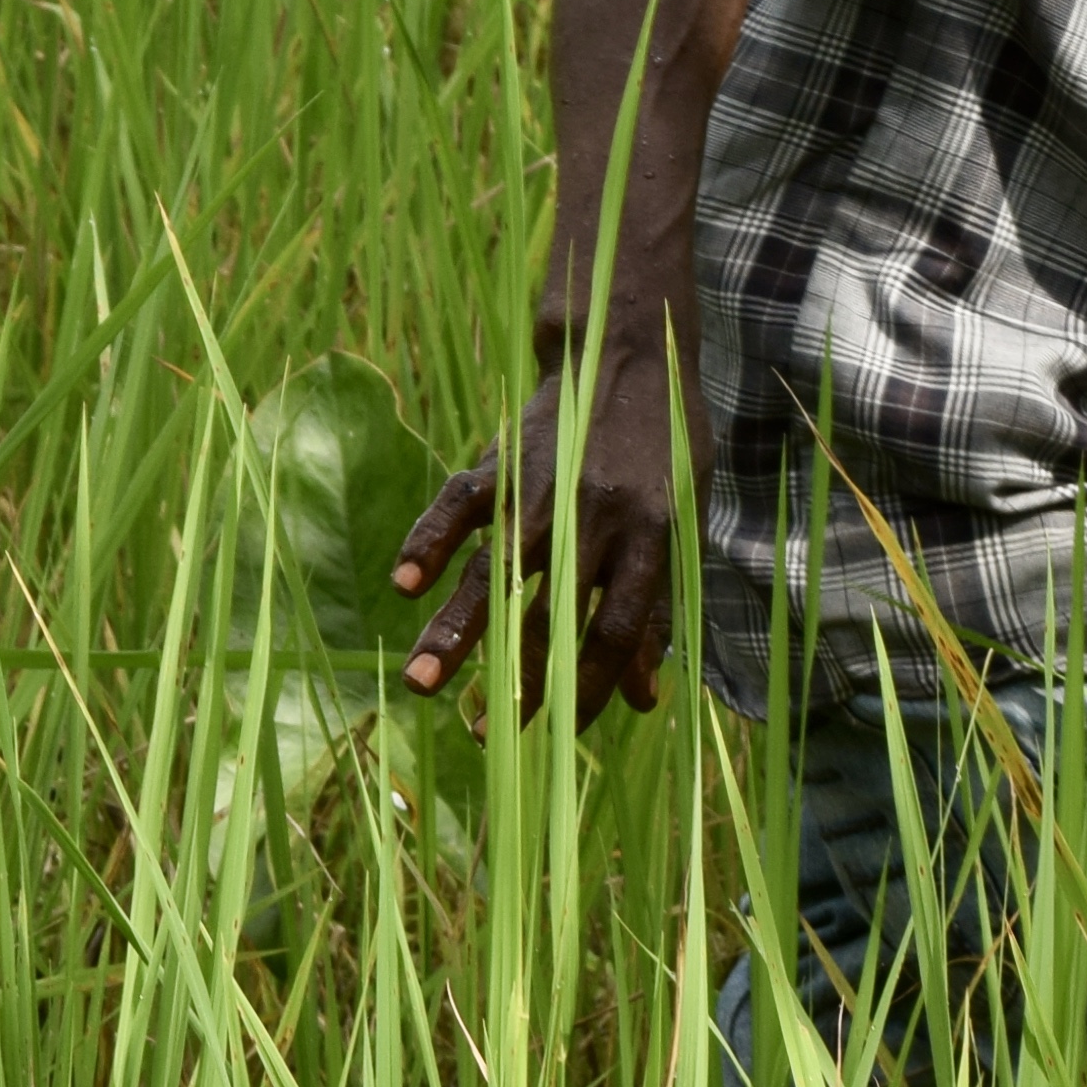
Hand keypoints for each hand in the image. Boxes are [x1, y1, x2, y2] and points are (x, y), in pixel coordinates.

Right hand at [388, 337, 690, 715]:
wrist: (628, 351)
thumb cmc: (666, 450)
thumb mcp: (682, 522)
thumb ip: (658, 605)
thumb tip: (641, 698)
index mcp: (648, 534)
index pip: (616, 631)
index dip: (591, 688)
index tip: (564, 732)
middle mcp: (594, 516)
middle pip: (550, 611)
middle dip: (517, 679)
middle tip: (485, 735)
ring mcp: (543, 487)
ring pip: (496, 569)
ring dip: (456, 628)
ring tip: (422, 680)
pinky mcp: (501, 460)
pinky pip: (459, 503)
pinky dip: (429, 540)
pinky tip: (404, 583)